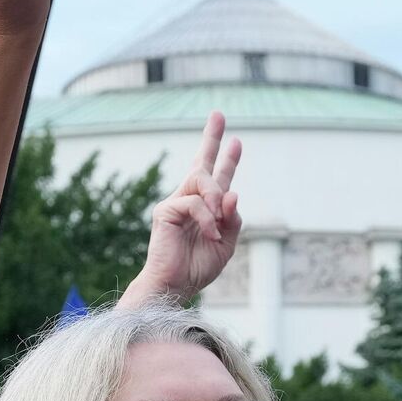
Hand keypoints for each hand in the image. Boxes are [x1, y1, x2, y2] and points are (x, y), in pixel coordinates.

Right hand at [119, 112, 242, 307]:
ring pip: (201, 180)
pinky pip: (194, 203)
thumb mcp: (227, 243)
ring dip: (216, 197)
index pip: (217, 178)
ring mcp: (175, 203)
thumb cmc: (197, 267)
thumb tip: (232, 193)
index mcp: (205, 208)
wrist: (175, 286)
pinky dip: (207, 219)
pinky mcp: (166, 211)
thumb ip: (232, 220)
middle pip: (201, 163)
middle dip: (211, 138)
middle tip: (218, 114)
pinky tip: (210, 235)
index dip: (226, 159)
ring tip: (219, 222)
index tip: (235, 140)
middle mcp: (189, 200)